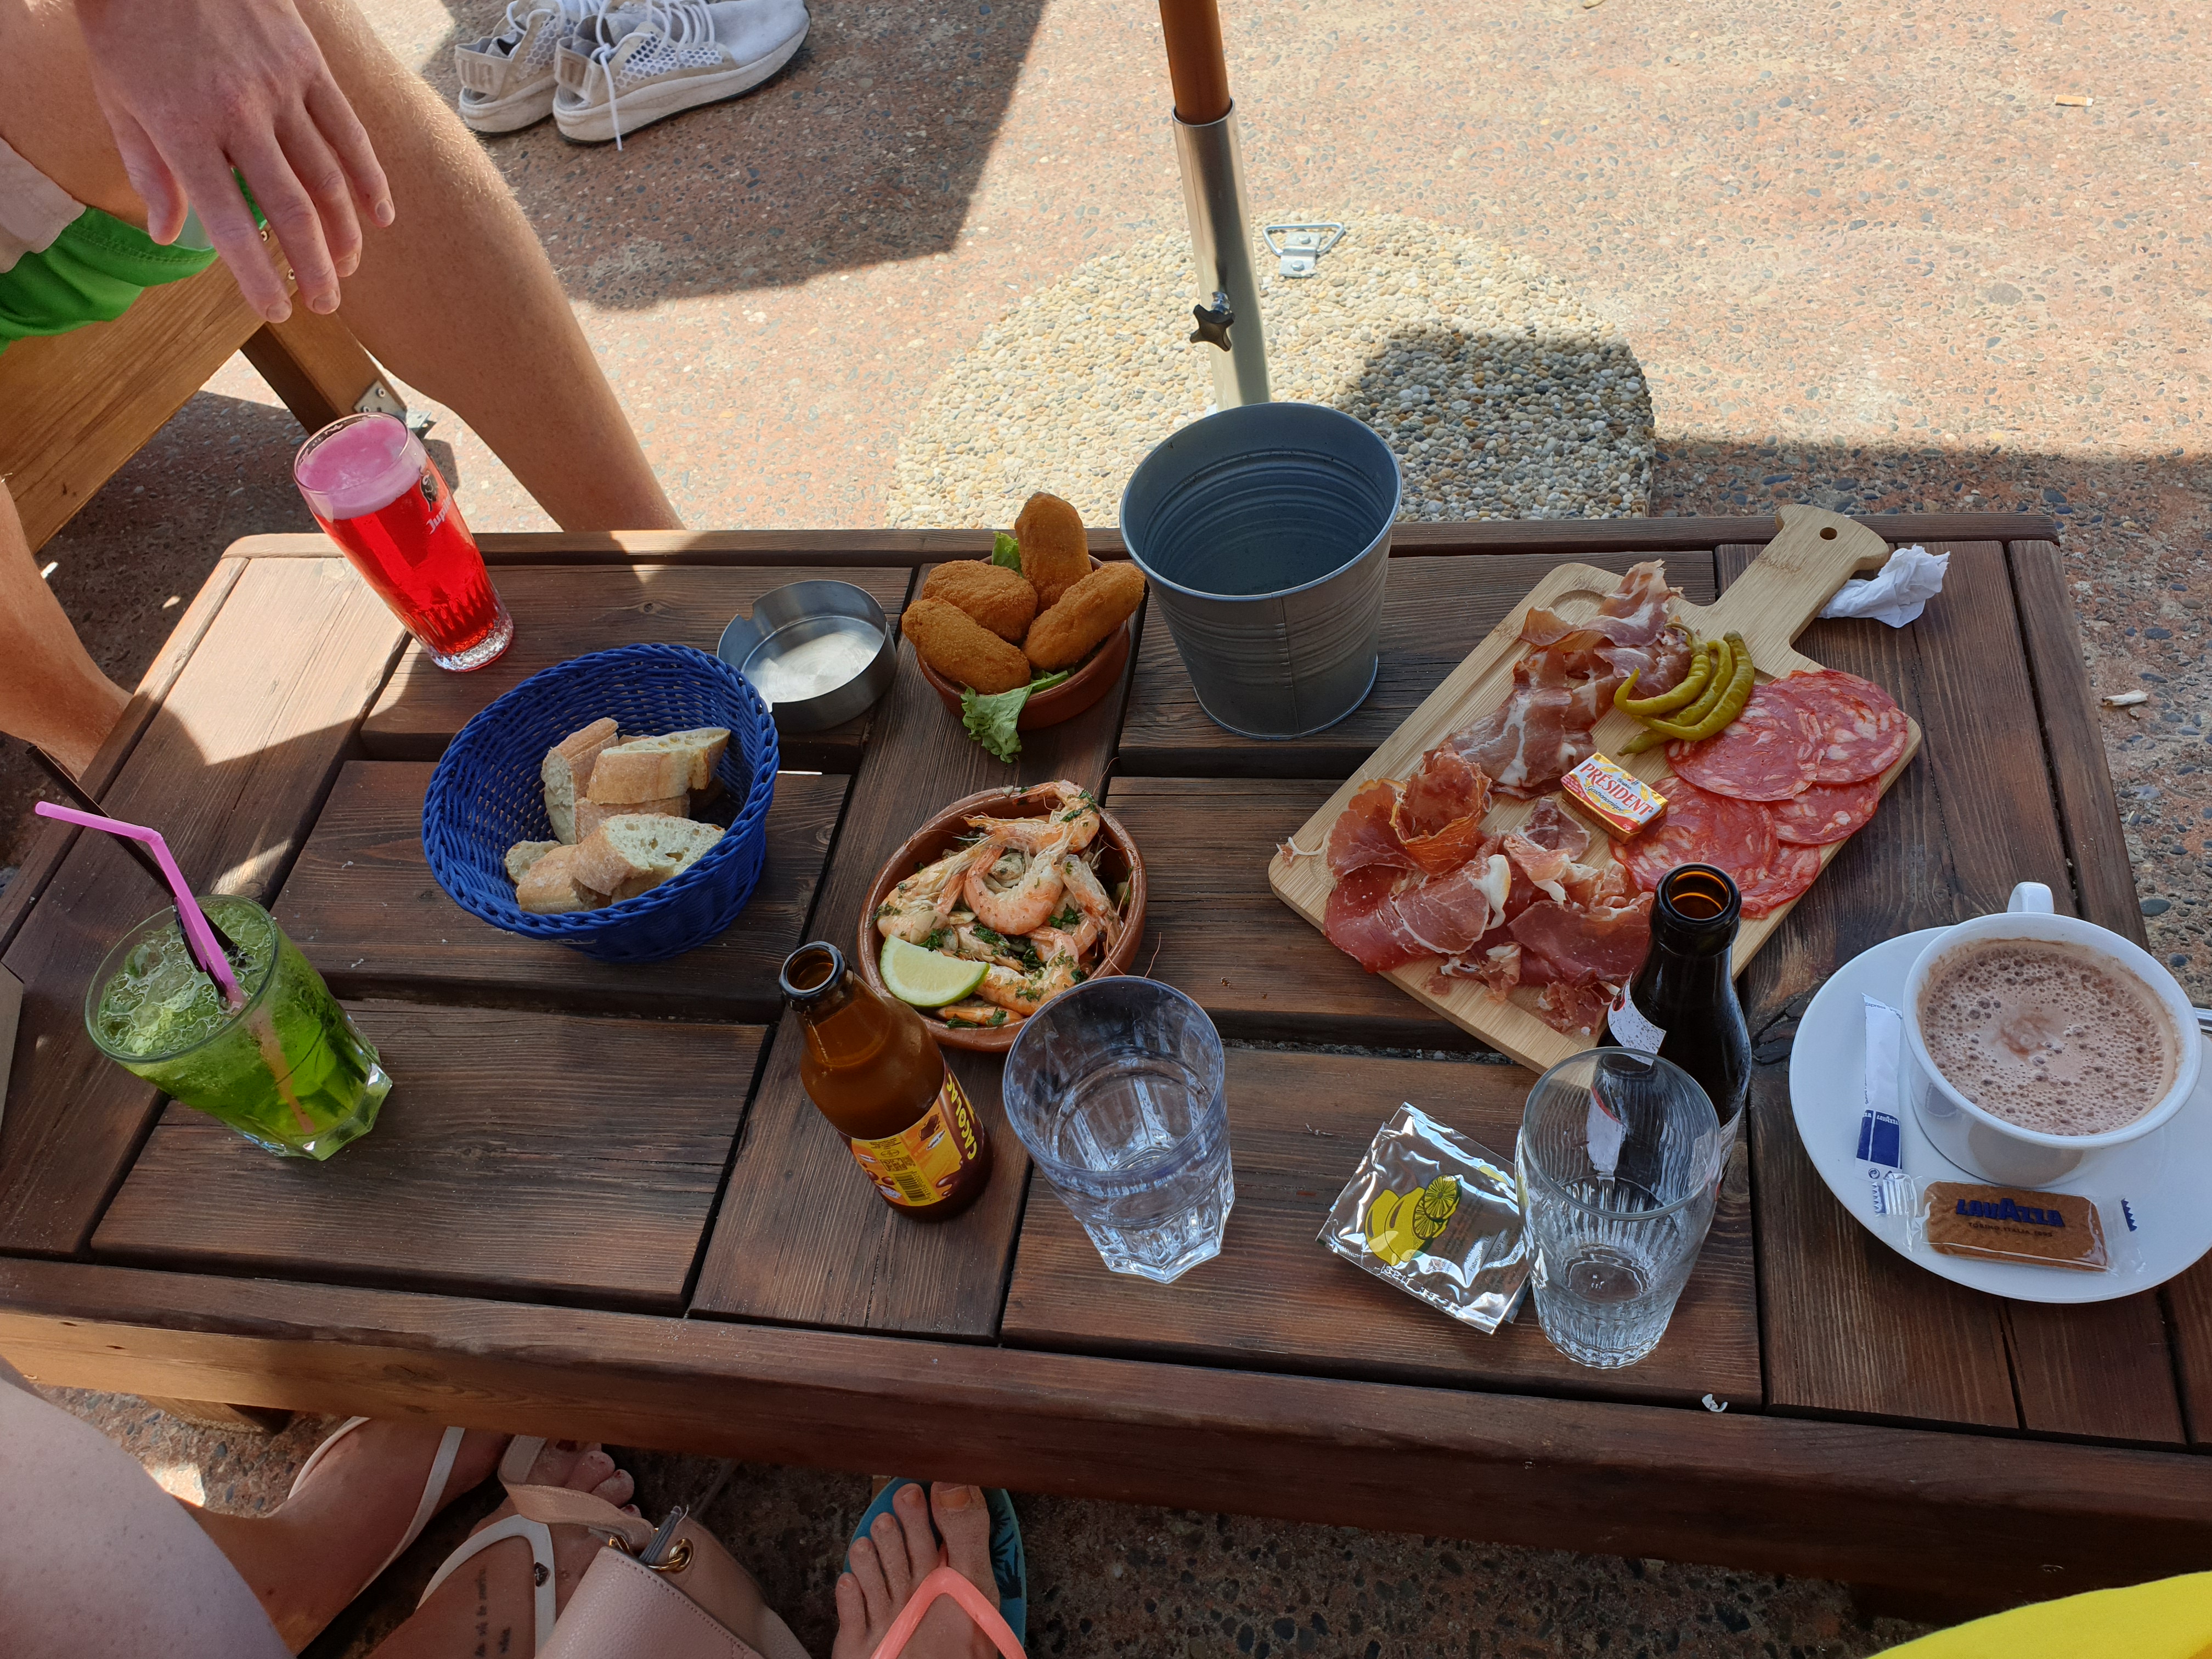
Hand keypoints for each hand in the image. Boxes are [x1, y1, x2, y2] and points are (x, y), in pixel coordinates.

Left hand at [73, 0, 392, 320]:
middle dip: (313, 266)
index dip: (256, 274)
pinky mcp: (307, 65)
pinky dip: (368, 177)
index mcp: (183, 129)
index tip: (276, 311)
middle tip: (325, 303)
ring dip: (343, 232)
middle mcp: (237, 114)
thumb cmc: (130, 27)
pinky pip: (348, 130)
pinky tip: (380, 215)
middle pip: (291, 208)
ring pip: (327, 176)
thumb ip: (146, 169)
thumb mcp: (116, 98)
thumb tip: (169, 235)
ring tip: (346, 268)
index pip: (228, 221)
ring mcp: (279, 87)